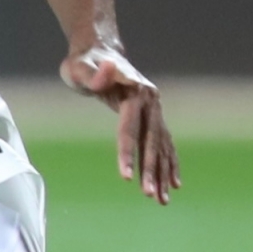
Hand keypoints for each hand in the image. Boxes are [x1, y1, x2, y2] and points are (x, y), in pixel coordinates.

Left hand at [63, 42, 178, 204]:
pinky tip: (173, 184)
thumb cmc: (83, 62)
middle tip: (149, 196)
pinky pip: (163, 144)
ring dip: (163, 174)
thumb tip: (109, 68)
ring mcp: (154, 110)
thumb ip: (93, 73)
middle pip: (151, 141)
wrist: (98, 51)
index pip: (130, 128)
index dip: (127, 152)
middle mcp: (150, 101)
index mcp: (134, 91)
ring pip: (161, 146)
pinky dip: (169, 164)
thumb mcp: (79, 67)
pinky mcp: (152, 117)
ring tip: (162, 200)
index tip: (125, 176)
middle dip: (151, 170)